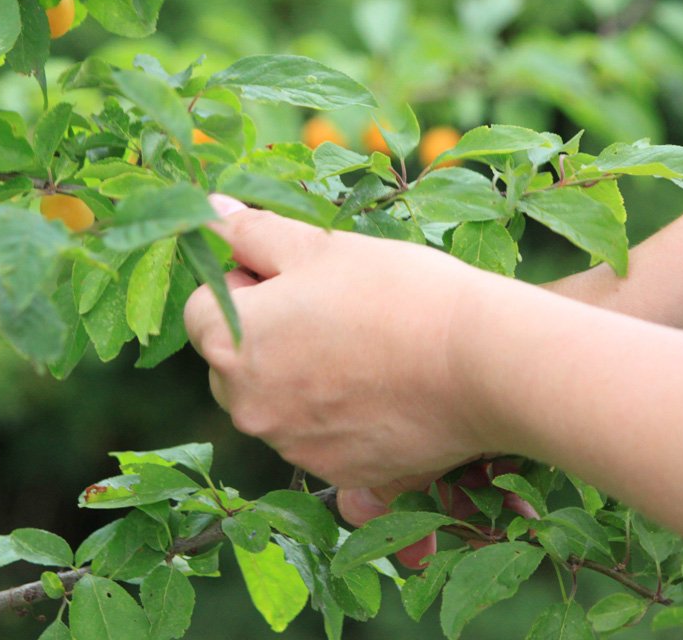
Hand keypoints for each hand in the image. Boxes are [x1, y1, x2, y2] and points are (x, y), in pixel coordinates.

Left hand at [183, 196, 497, 562]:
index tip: (293, 273)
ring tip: (365, 345)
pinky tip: (383, 385)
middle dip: (265, 333)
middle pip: (232, 360)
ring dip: (299, 374)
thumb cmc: (395, 292)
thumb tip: (208, 210)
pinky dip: (336, 414)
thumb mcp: (317, 245)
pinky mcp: (339, 473)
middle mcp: (248, 407)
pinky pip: (318, 437)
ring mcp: (292, 447)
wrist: (482, 363)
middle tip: (331, 307)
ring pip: (276, 400)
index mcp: (231, 345)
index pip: (200, 308)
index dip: (242, 281)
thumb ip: (252, 231)